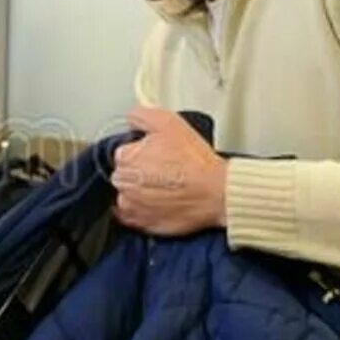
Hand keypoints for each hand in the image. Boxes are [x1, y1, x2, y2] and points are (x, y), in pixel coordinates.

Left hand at [111, 107, 227, 235]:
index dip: (143, 152)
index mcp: (126, 158)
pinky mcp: (142, 224)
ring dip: (140, 192)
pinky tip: (160, 202)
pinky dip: (143, 210)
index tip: (158, 155)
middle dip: (140, 172)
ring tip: (165, 188)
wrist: (216, 193)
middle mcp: (124, 183)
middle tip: (164, 171)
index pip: (124, 152)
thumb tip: (130, 117)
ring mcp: (131, 206)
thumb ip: (142, 115)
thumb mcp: (169, 122)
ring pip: (128, 195)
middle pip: (124, 174)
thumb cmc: (195, 162)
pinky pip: (133, 216)